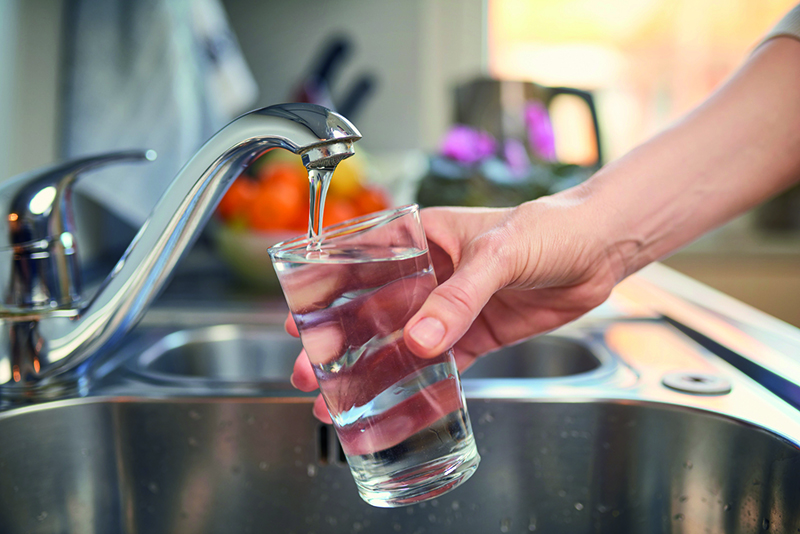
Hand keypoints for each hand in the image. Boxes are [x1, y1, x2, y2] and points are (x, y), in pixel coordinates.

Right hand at [287, 193, 623, 421]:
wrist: (599, 250)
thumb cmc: (549, 229)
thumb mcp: (499, 254)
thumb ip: (459, 296)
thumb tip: (420, 339)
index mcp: (424, 238)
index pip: (363, 263)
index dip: (327, 292)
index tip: (300, 320)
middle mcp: (430, 274)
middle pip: (373, 310)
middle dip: (340, 342)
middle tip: (312, 371)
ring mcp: (451, 307)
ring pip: (401, 342)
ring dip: (372, 369)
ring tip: (342, 398)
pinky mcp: (476, 334)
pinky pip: (441, 364)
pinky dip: (418, 383)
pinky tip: (395, 403)